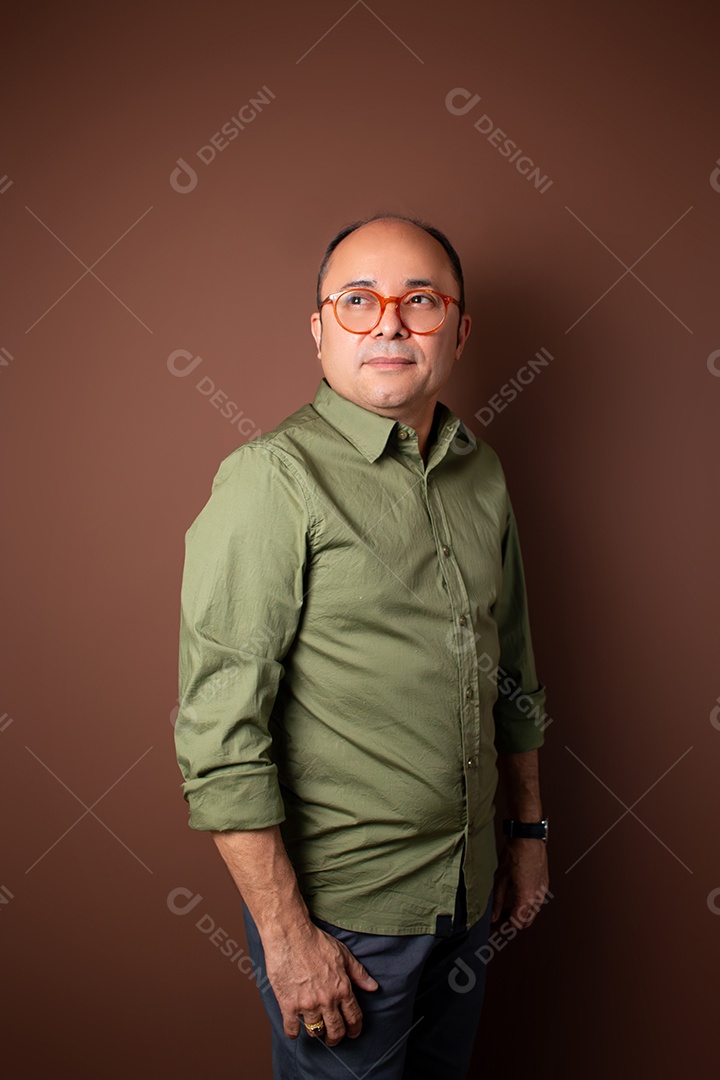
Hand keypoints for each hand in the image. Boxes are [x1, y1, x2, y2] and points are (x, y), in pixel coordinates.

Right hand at [263, 922, 378, 1046]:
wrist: (290, 935)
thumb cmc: (316, 942)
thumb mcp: (343, 954)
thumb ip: (358, 973)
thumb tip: (373, 987)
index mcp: (342, 988)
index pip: (354, 1017)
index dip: (355, 1029)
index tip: (352, 1033)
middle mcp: (327, 1000)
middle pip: (336, 1030)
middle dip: (336, 1038)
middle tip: (333, 1039)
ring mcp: (307, 1004)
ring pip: (315, 1031)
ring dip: (316, 1032)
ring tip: (314, 1028)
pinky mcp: (288, 1005)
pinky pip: (292, 1029)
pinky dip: (293, 1033)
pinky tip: (294, 1030)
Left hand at [491, 838, 548, 927]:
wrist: (528, 837)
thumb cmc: (515, 853)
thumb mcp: (501, 878)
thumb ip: (497, 900)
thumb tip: (493, 916)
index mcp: (526, 897)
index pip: (517, 923)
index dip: (505, 925)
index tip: (496, 924)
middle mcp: (538, 896)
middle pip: (527, 921)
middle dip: (514, 922)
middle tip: (500, 917)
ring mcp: (543, 890)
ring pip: (533, 912)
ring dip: (522, 913)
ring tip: (507, 906)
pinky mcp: (545, 883)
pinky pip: (537, 901)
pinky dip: (528, 904)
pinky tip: (517, 896)